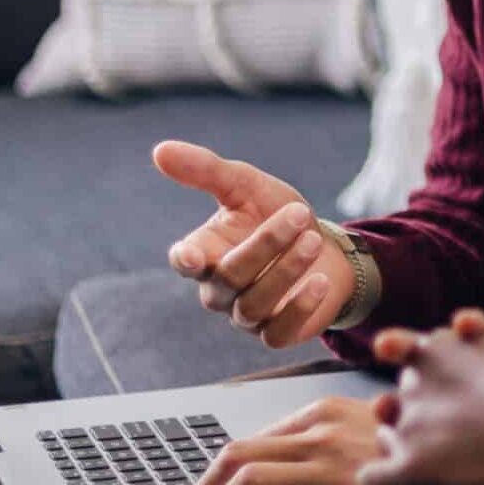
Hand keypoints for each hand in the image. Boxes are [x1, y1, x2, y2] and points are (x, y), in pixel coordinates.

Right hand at [154, 141, 355, 347]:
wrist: (324, 246)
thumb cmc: (274, 213)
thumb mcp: (244, 185)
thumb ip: (206, 170)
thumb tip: (160, 150)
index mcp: (204, 252)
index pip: (184, 261)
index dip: (186, 259)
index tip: (193, 254)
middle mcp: (218, 289)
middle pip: (231, 276)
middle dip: (266, 244)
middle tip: (297, 213)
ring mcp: (245, 315)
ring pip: (255, 303)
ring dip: (286, 269)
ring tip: (313, 239)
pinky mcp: (275, 334)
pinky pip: (279, 331)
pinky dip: (300, 307)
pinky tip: (321, 282)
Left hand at [191, 397, 379, 484]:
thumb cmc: (410, 475)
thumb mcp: (375, 438)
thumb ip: (328, 441)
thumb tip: (267, 467)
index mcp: (330, 412)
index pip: (255, 440)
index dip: (222, 472)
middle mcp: (328, 435)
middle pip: (239, 456)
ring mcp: (336, 470)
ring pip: (248, 482)